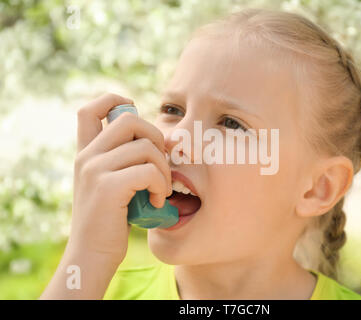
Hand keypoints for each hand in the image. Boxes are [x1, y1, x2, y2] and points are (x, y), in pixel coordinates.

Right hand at [69, 92, 171, 262]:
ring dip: (163, 169)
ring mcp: (95, 170)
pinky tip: (157, 201)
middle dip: (156, 137)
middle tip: (160, 163)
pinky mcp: (107, 187)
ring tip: (161, 189)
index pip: (90, 109)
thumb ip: (124, 161)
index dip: (114, 100)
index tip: (134, 115)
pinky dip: (161, 185)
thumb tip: (157, 140)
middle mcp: (86, 157)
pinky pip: (149, 170)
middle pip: (129, 120)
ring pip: (146, 147)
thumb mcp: (112, 185)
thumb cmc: (110, 222)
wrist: (92, 256)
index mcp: (86, 154)